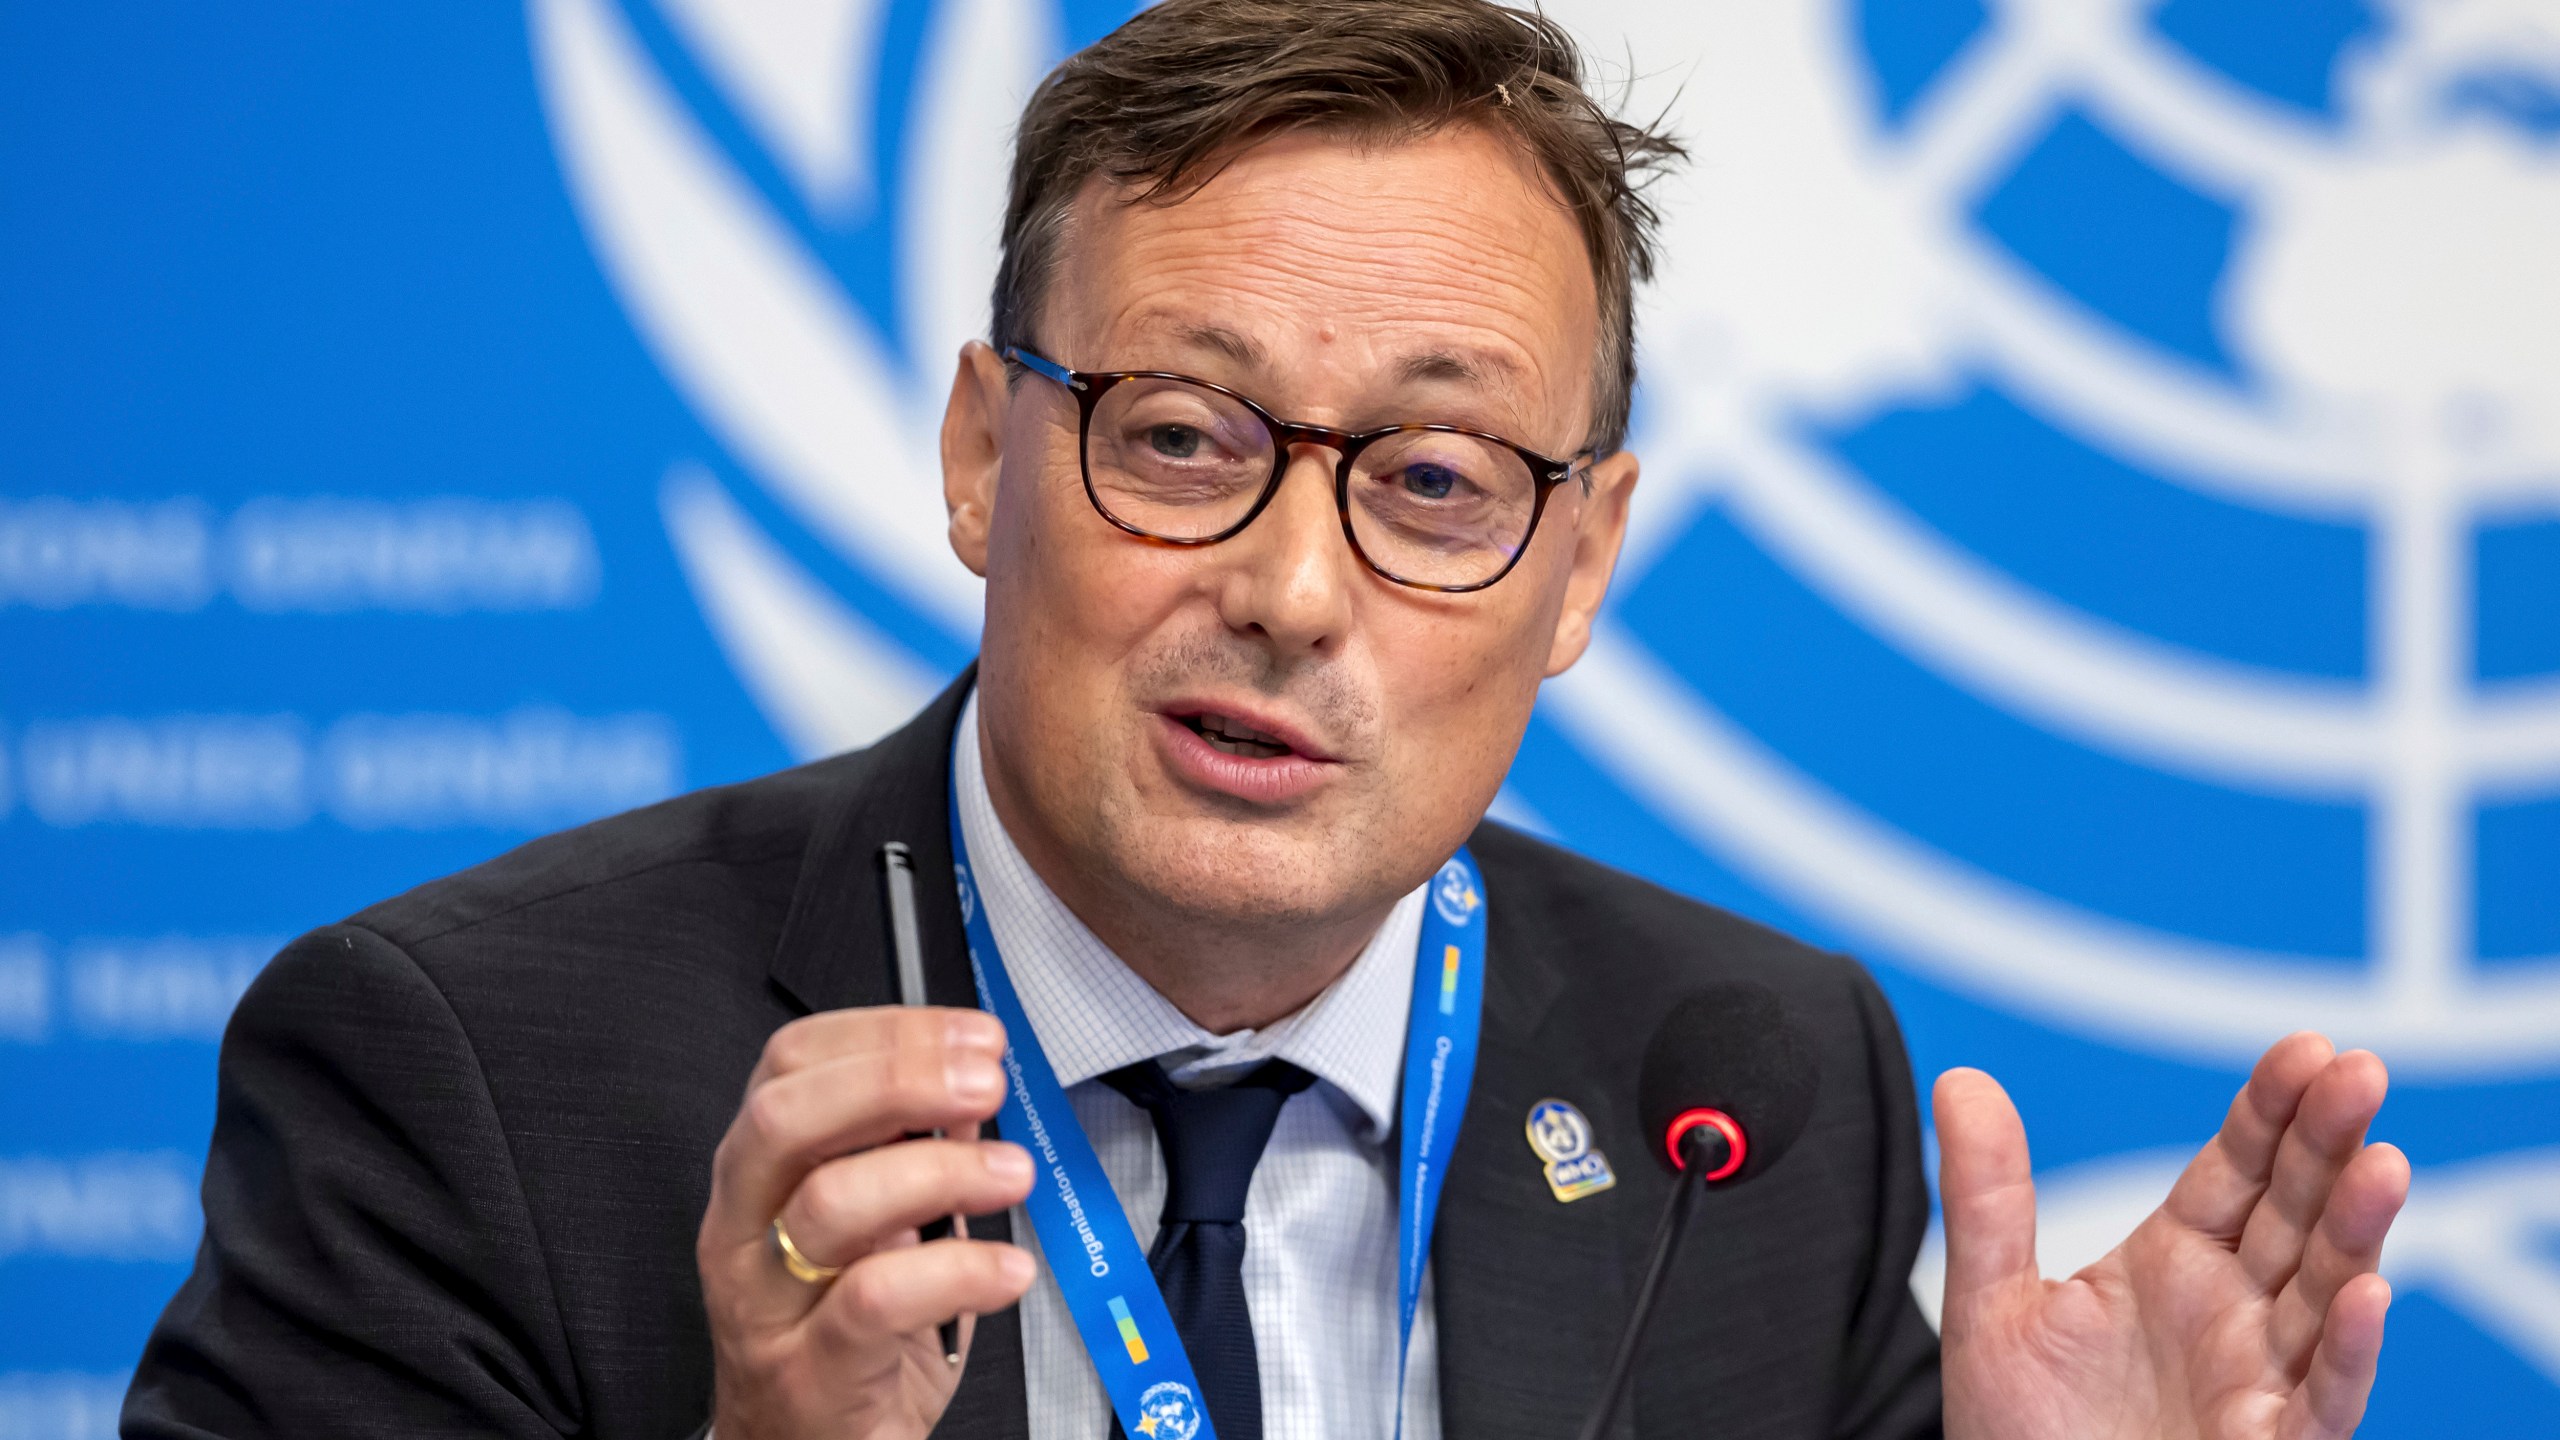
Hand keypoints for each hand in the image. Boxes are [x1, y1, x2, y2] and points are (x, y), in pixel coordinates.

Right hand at [698, 1006, 1038, 1439]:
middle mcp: (744, 1227)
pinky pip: (876, 1301)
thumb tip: (970, 1081)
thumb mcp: (870, 1225)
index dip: (886, 1032)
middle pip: (787, 1119)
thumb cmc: (840, 1333)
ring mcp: (768, 1302)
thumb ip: (908, 1150)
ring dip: (940, 1172)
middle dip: (896, 1080)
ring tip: (1013, 1175)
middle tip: (987, 1082)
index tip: (974, 1036)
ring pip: (830, 1205)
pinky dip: (955, 1272)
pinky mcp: (810, 1372)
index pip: (791, 1064)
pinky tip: (1008, 1269)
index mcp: (758, 1173)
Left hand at [1937, 1033, 2408, 1439]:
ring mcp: (2258, 1379)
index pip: (2238, 1169)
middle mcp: (2232, 1313)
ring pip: (2326, 1293)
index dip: (2272, 1110)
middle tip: (2361, 1071)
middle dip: (2330, 1143)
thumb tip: (1960, 1080)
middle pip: (2296, 1212)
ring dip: (2356, 1230)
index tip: (2307, 1047)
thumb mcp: (1991, 1304)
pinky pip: (2321, 1400)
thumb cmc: (2021, 1433)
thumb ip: (1986, 1196)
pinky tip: (2367, 1294)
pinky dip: (2347, 1350)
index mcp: (2176, 1263)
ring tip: (2383, 1162)